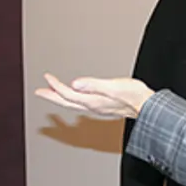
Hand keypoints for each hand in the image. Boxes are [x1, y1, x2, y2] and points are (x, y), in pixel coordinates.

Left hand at [34, 74, 154, 118]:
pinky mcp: (102, 106)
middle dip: (51, 96)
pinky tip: (72, 97)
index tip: (46, 77)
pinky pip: (80, 104)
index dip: (56, 86)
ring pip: (72, 104)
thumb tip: (75, 84)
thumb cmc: (134, 96)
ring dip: (59, 97)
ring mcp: (97, 107)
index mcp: (92, 101)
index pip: (68, 94)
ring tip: (50, 92)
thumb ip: (93, 85)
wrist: (147, 106)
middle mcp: (92, 106)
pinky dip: (71, 100)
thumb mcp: (114, 87)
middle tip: (38, 91)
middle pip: (66, 102)